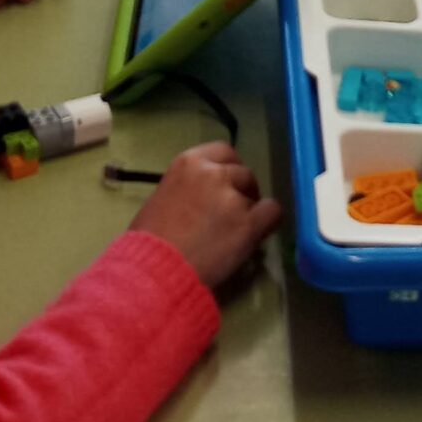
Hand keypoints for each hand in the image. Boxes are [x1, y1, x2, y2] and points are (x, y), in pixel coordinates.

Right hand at [129, 143, 281, 290]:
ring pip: (257, 195)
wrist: (155, 270)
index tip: (224, 187)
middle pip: (242, 172)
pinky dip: (267, 223)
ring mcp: (233, 198)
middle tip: (231, 213)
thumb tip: (204, 198)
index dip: (228, 170)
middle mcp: (213, 173)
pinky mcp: (248, 224)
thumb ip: (188, 188)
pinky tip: (254, 237)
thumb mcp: (164, 196)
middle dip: (240, 190)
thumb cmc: (148, 239)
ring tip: (234, 232)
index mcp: (188, 162)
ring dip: (249, 209)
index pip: (223, 151)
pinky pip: (273, 213)